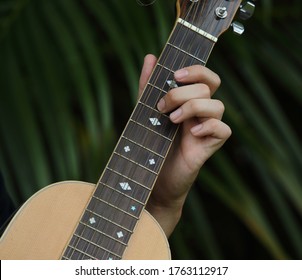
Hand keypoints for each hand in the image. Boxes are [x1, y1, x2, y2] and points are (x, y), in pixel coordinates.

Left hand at [138, 54, 231, 236]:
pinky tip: (191, 133)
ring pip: (218, 105)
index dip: (196, 70)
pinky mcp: (211, 146)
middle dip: (182, 92)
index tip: (175, 75)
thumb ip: (148, 86)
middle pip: (209, 87)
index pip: (206, 76)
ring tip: (172, 121)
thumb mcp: (145, 111)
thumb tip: (150, 56)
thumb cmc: (151, 142)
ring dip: (193, 107)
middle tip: (162, 106)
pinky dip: (208, 126)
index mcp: (190, 101)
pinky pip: (223, 130)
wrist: (153, 176)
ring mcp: (208, 129)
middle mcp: (203, 112)